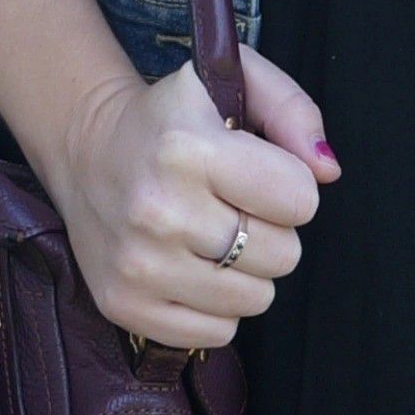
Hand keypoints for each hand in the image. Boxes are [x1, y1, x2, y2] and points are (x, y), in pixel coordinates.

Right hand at [41, 47, 339, 350]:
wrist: (87, 149)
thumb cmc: (174, 118)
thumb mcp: (233, 81)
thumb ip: (293, 110)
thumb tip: (327, 170)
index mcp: (186, 149)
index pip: (300, 200)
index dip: (290, 185)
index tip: (257, 173)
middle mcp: (157, 211)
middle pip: (283, 255)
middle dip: (270, 230)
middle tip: (232, 206)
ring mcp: (137, 266)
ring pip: (255, 299)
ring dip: (246, 271)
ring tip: (210, 236)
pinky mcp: (124, 305)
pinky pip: (217, 333)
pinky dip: (216, 306)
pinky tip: (190, 267)